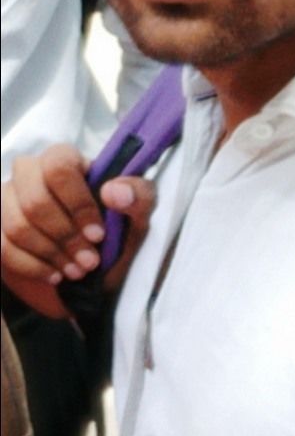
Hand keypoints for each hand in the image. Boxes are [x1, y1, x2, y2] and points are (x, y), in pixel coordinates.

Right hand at [1, 144, 154, 318]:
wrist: (96, 273)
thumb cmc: (117, 235)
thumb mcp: (139, 217)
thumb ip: (139, 197)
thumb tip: (113, 192)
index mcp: (66, 160)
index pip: (59, 167)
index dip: (78, 203)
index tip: (98, 235)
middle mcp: (31, 173)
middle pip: (34, 200)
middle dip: (65, 237)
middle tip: (90, 261)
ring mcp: (8, 200)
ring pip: (17, 225)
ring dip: (51, 254)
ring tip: (78, 270)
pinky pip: (2, 246)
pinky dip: (33, 267)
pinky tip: (56, 275)